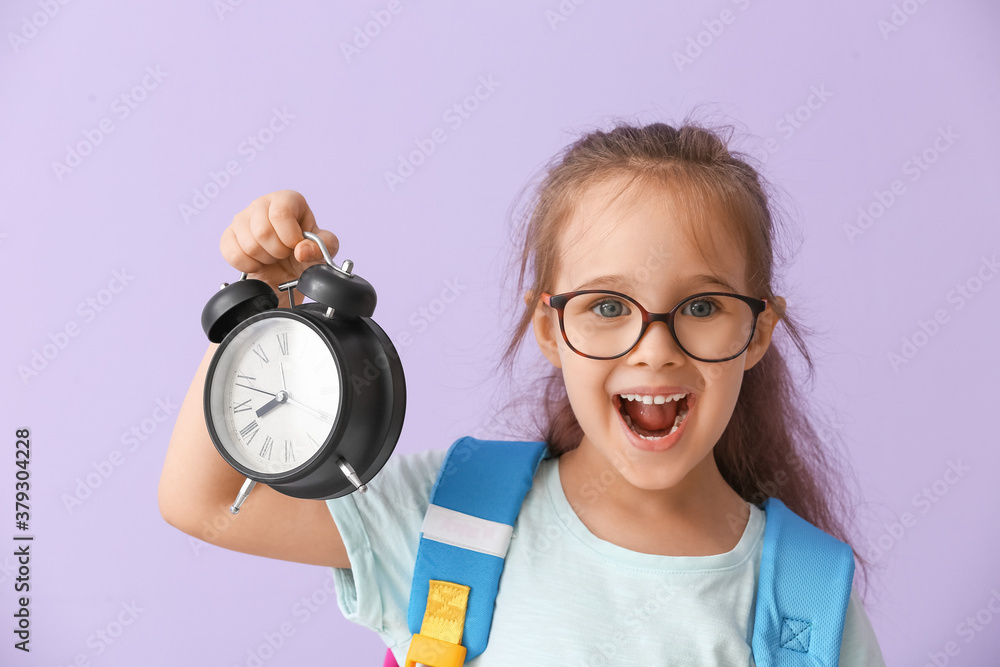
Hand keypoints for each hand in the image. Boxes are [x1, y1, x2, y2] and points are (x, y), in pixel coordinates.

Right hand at [219, 190, 339, 302]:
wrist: (289, 271)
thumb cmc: (306, 252)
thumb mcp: (325, 248)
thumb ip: (324, 246)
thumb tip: (301, 250)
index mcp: (287, 199)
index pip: (281, 213)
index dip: (290, 237)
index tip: (296, 246)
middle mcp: (262, 203)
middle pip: (263, 231)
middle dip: (278, 251)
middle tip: (285, 253)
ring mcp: (242, 218)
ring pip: (249, 245)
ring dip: (265, 259)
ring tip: (273, 256)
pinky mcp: (229, 236)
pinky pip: (232, 253)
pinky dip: (249, 265)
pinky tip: (259, 263)